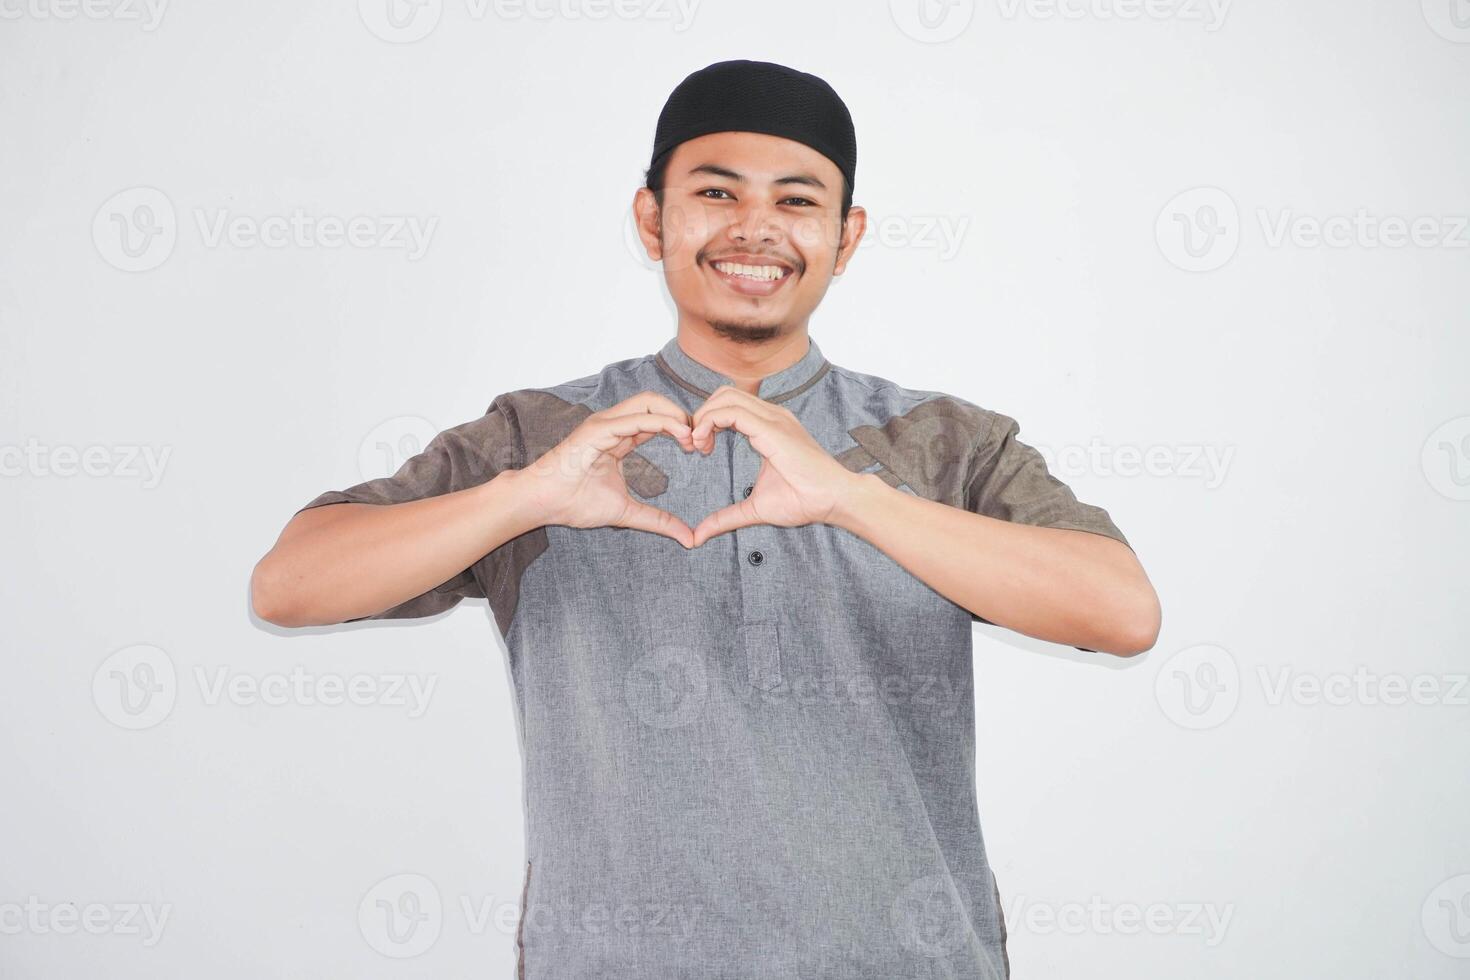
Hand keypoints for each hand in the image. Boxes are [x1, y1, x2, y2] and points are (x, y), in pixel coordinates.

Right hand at [517, 390, 696, 547]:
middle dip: (682, 415)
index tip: (699, 448)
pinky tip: (680, 434)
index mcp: (619, 436)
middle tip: (701, 440)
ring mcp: (604, 423)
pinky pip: (635, 419)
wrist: (542, 503)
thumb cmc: (574, 503)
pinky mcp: (597, 429)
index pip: (656, 419)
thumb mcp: (627, 513)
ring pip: (648, 402)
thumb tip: (688, 538)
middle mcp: (612, 424)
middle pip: (655, 402)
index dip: (681, 428)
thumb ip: (658, 521)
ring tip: (692, 436)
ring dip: (675, 415)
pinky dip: (661, 422)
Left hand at [688, 385, 861, 546]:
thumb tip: (699, 536)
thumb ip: (725, 518)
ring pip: (726, 396)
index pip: (730, 405)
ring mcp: (773, 418)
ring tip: (698, 444)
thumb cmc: (803, 501)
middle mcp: (771, 415)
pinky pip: (731, 411)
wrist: (833, 499)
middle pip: (725, 393)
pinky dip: (710, 421)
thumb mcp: (754, 509)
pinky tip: (704, 443)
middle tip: (694, 445)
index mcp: (769, 426)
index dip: (707, 421)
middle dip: (702, 414)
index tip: (699, 449)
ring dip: (703, 416)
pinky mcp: (772, 428)